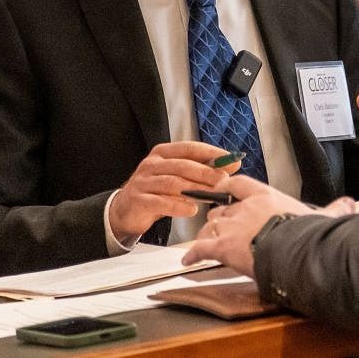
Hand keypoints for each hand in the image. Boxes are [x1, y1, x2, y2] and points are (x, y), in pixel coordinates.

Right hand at [109, 142, 240, 237]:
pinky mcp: (138, 200)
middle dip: (206, 173)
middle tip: (224, 181)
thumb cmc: (157, 191)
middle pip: (183, 165)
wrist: (126, 210)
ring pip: (173, 183)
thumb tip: (233, 164)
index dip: (212, 153)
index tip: (232, 159)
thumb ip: (202, 169)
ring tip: (211, 196)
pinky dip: (178, 206)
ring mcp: (144, 181)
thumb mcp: (178, 176)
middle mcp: (152, 163)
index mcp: (163, 153)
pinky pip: (160, 202)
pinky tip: (191, 210)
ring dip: (195, 189)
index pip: (190, 148)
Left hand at [181, 176, 354, 276]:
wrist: (294, 250)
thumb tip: (347, 203)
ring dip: (206, 234)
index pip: (242, 184)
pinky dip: (193, 255)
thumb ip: (332, 209)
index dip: (231, 187)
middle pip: (222, 207)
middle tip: (220, 224)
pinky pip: (201, 249)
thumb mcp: (322, 218)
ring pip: (210, 226)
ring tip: (205, 242)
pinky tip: (188, 260)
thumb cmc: (308, 233)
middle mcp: (245, 208)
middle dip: (219, 216)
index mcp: (267, 197)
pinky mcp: (223, 248)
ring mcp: (232, 227)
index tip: (225, 189)